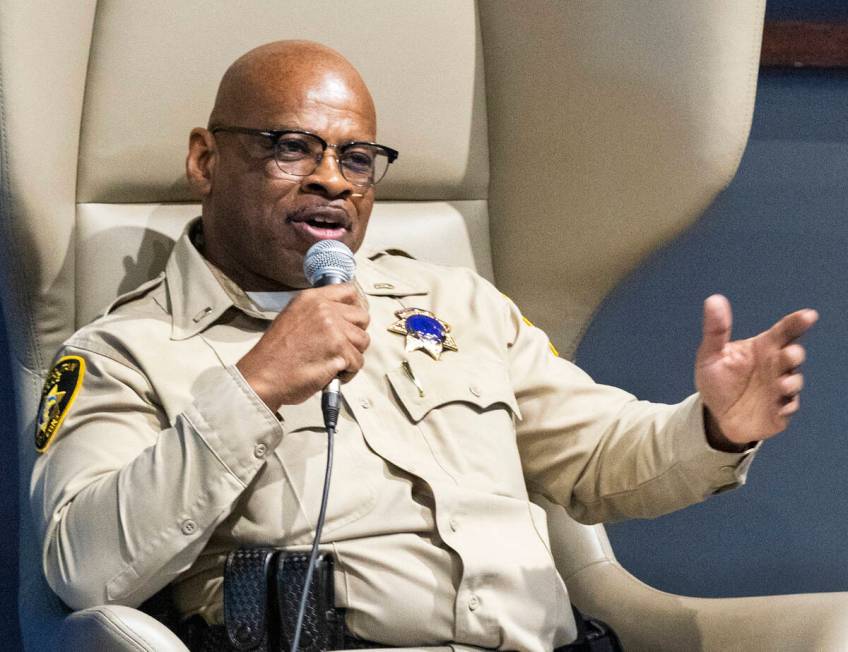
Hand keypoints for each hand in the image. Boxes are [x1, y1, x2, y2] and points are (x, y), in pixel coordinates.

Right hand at [236, 283, 369, 408]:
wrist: (262, 376)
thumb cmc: (275, 355)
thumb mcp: (292, 317)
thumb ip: (316, 312)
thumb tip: (340, 314)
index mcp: (311, 299)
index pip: (349, 291)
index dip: (353, 308)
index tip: (349, 321)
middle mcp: (324, 310)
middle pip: (362, 317)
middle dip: (355, 335)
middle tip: (339, 347)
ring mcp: (333, 329)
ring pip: (363, 341)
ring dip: (352, 355)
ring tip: (333, 361)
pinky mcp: (339, 351)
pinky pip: (358, 361)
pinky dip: (348, 371)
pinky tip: (331, 373)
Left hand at [694, 294, 817, 447]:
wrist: (716, 414)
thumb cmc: (718, 380)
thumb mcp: (710, 355)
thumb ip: (715, 330)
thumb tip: (714, 299)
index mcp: (763, 348)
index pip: (784, 332)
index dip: (797, 323)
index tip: (808, 316)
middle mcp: (776, 366)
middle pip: (793, 356)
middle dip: (793, 355)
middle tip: (788, 355)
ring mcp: (780, 388)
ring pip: (794, 381)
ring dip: (790, 382)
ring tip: (781, 384)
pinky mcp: (780, 410)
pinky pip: (788, 407)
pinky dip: (786, 406)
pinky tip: (779, 407)